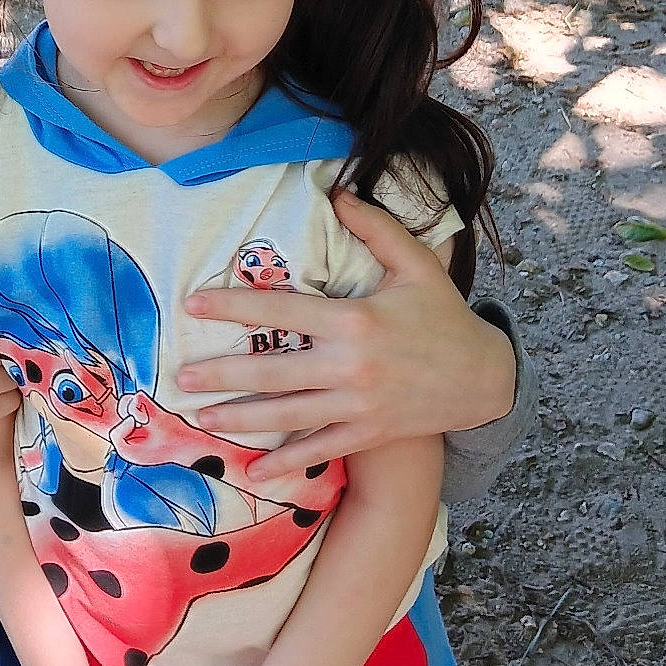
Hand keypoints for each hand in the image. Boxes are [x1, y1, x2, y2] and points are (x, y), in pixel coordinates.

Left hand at [178, 191, 514, 495]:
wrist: (484, 378)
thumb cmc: (444, 316)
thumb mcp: (417, 265)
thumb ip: (377, 228)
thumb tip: (338, 193)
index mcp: (355, 320)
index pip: (282, 312)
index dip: (234, 308)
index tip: (194, 304)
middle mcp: (350, 366)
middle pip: (273, 372)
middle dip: (223, 374)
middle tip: (181, 374)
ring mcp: (358, 405)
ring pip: (288, 415)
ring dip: (240, 418)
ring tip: (201, 417)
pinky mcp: (368, 433)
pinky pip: (320, 448)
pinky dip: (287, 463)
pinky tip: (254, 473)